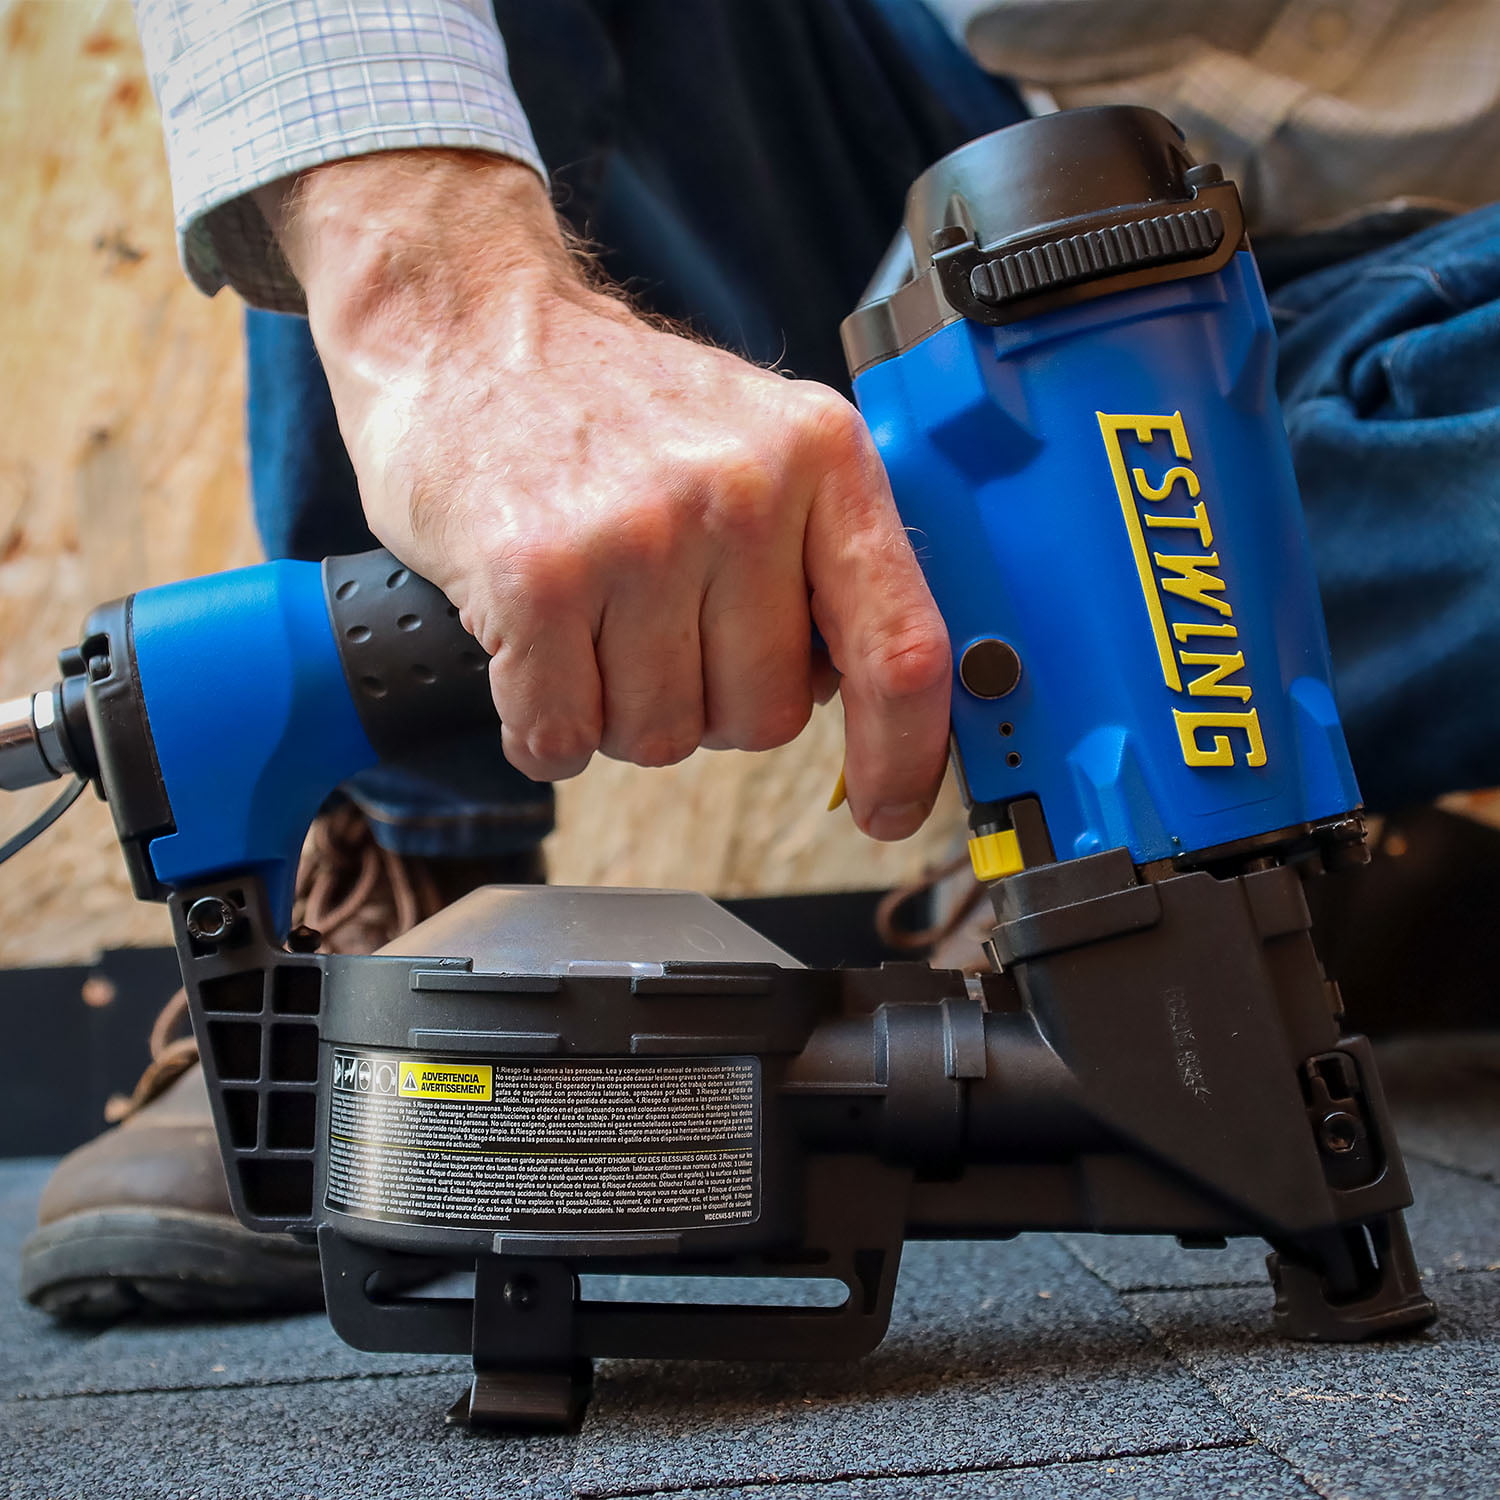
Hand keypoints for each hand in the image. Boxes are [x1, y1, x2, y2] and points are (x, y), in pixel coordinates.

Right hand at [258, 150, 949, 840]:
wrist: (465, 327)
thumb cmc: (612, 405)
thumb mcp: (758, 445)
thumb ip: (821, 562)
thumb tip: (864, 701)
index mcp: (822, 458)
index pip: (901, 646)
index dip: (906, 753)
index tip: (893, 811)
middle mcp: (743, 492)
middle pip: (765, 720)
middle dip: (708, 703)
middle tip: (653, 621)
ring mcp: (640, 533)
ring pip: (662, 737)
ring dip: (618, 709)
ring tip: (589, 611)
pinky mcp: (538, 575)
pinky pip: (562, 736)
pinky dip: (543, 723)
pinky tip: (532, 649)